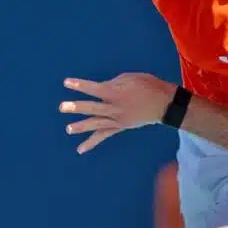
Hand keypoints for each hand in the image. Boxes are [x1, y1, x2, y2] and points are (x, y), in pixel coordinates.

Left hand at [59, 73, 177, 153]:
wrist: (164, 104)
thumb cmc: (148, 86)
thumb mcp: (130, 78)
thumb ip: (112, 84)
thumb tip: (101, 90)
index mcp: (117, 93)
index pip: (94, 89)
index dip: (80, 85)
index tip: (66, 83)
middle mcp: (115, 108)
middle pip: (93, 108)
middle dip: (77, 107)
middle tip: (62, 107)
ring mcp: (117, 120)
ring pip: (97, 124)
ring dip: (82, 127)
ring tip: (68, 129)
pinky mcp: (120, 127)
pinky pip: (104, 135)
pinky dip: (92, 142)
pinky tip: (80, 149)